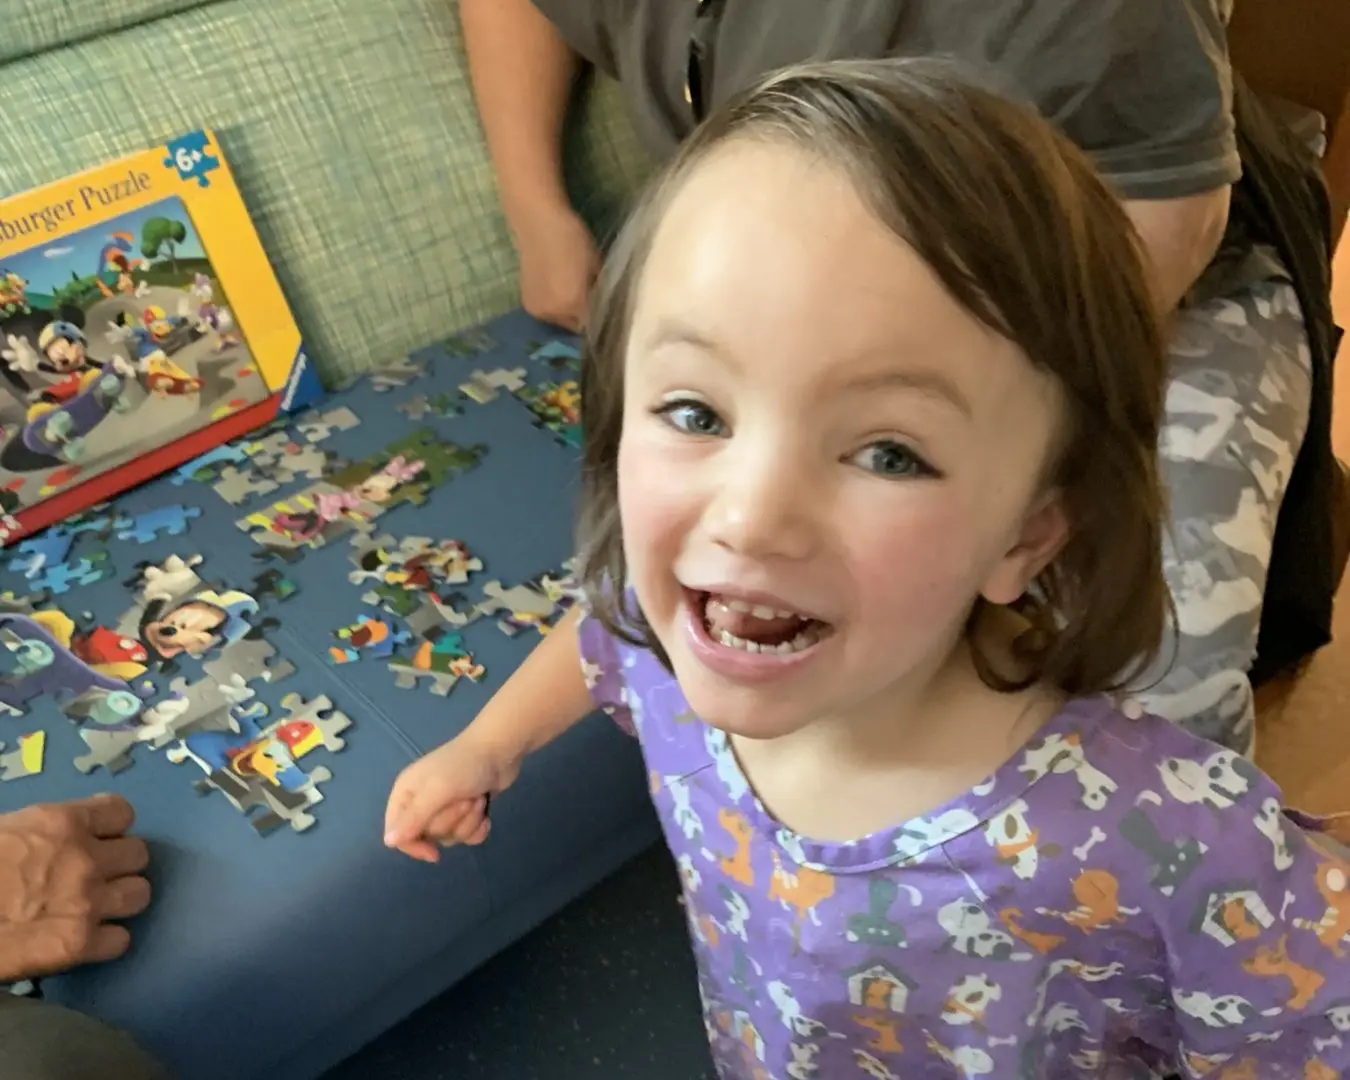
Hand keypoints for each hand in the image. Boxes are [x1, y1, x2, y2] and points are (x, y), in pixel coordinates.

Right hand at [0, 794, 150, 982]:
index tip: (99, 838)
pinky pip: (121, 940)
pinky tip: (86, 939)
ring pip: (139, 895)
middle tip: (97, 876)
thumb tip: (62, 838)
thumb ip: (46, 832)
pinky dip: (106, 941)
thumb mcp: (8, 829)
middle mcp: (86, 859)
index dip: (111, 827)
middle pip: (138, 855)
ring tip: (97, 907)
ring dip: (121, 900)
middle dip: (119, 864)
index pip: (121, 812)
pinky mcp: (79, 945)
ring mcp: (87, 903)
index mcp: (64, 823)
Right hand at [384, 732, 520, 862]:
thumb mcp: (436, 790)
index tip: (433, 853)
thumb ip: (413, 817)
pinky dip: (478, 827)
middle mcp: (421, 802)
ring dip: (467, 822)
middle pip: (428, 835)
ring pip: (449, 837)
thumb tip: (388, 842)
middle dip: (451, 822)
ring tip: (477, 800)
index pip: (397, 833)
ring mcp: (444, 808)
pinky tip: (486, 813)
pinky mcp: (466, 812)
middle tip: (464, 801)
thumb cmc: (464, 766)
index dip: (413, 846)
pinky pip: (466, 835)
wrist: (500, 750)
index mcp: (406, 794)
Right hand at [515, 207, 600, 333]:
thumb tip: (605, 304)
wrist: (536, 221)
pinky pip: (548, 313)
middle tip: (590, 300)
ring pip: (560, 321)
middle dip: (584, 317)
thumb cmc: (572, 238)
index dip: (601, 318)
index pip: (593, 325)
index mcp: (573, 305)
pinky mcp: (527, 303)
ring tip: (574, 294)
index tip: (606, 311)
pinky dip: (556, 306)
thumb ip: (600, 289)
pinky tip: (560, 290)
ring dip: (569, 314)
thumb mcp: (595, 264)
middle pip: (576, 326)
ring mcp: (537, 310)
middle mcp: (553, 314)